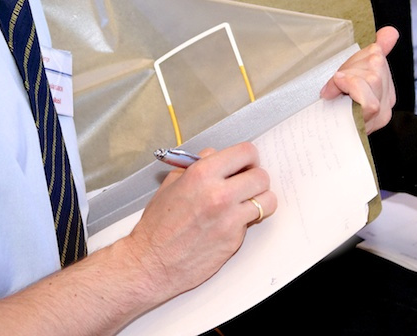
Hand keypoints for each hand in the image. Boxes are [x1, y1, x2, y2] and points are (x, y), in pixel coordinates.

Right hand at [121, 143, 275, 299]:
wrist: (150, 263)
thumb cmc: (157, 226)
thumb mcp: (171, 184)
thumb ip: (198, 165)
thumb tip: (217, 156)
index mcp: (202, 174)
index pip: (246, 152)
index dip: (249, 158)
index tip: (247, 164)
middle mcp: (219, 194)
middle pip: (262, 176)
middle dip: (256, 179)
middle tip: (247, 184)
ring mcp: (229, 219)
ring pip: (267, 200)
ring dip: (259, 200)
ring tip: (245, 203)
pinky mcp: (234, 240)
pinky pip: (252, 223)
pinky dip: (245, 222)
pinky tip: (229, 223)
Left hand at [320, 26, 397, 133]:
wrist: (323, 137)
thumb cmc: (338, 103)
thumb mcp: (355, 73)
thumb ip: (378, 50)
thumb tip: (391, 32)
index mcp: (386, 90)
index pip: (378, 60)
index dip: (357, 60)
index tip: (341, 74)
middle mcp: (386, 104)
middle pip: (375, 68)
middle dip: (351, 69)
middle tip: (335, 82)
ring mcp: (378, 116)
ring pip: (370, 80)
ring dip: (347, 79)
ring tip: (335, 89)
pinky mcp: (367, 126)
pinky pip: (367, 102)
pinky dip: (349, 87)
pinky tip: (334, 89)